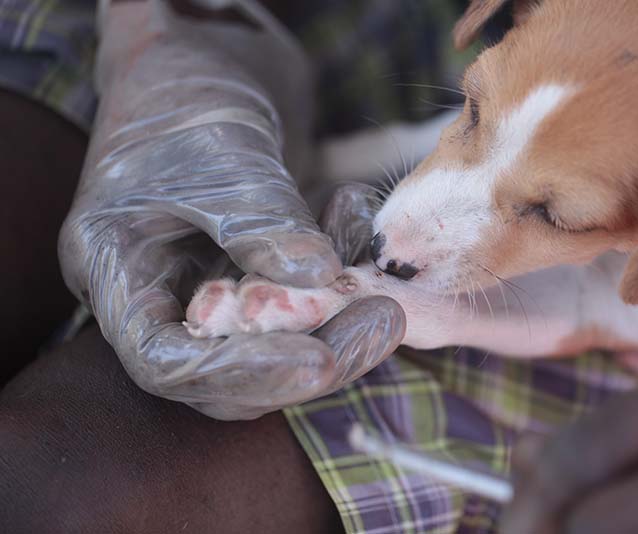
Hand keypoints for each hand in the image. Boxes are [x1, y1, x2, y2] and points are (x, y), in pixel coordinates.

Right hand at [59, 1, 403, 419]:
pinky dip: (342, 275)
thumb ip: (260, 221)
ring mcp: (210, 288)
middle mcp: (159, 294)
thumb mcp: (217, 152)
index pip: (166, 362)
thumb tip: (321, 276)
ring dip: (339, 327)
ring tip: (388, 292)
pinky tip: (354, 218)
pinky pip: (302, 304)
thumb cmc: (186, 94)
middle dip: (312, 359)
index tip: (318, 361)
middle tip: (383, 325)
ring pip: (274, 349)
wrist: (203, 60)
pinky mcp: (256, 275)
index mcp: (116, 270)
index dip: (242, 374)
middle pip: (229, 375)